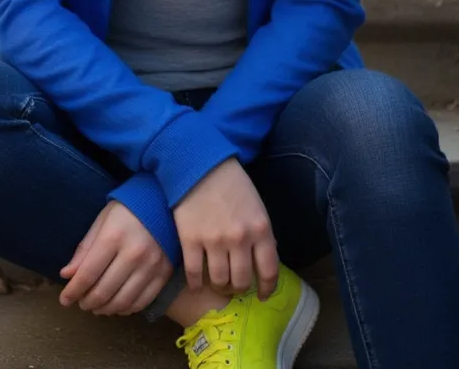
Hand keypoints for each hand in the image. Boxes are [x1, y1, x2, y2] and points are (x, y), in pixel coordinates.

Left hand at [58, 200, 173, 315]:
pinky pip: (142, 302)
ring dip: (105, 309)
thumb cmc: (129, 208)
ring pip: (122, 302)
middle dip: (87, 302)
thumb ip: (85, 248)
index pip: (88, 274)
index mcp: (114, 237)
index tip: (64, 300)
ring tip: (96, 306)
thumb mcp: (103, 219)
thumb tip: (67, 274)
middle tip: (81, 302)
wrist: (166, 202)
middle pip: (104, 291)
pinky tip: (117, 305)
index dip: (73, 291)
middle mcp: (133, 254)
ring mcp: (151, 266)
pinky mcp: (164, 274)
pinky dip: (126, 309)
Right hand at [172, 156, 278, 300]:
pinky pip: (194, 274)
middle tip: (235, 285)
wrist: (200, 164)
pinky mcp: (190, 240)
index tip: (261, 294)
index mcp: (260, 229)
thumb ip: (261, 234)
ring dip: (219, 286)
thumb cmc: (231, 183)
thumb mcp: (256, 206)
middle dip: (239, 287)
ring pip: (219, 281)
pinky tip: (198, 282)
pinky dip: (197, 283)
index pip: (269, 271)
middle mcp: (239, 239)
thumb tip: (263, 261)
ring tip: (217, 281)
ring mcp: (213, 241)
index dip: (266, 288)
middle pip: (242, 280)